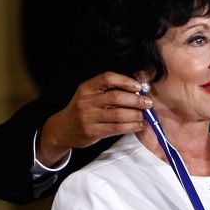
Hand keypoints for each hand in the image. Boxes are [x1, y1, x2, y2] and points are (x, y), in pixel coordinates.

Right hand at [37, 72, 152, 164]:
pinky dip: (131, 126)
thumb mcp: (88, 95)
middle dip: (136, 100)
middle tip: (147, 103)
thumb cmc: (82, 109)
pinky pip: (116, 128)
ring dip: (136, 115)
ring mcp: (88, 117)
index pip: (107, 78)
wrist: (62, 129)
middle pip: (116, 97)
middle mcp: (86, 101)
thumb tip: (137, 89)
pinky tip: (138, 125)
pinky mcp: (92, 132)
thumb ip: (108, 90)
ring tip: (145, 115)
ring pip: (118, 115)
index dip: (125, 80)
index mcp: (87, 88)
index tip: (138, 86)